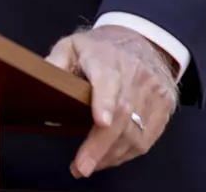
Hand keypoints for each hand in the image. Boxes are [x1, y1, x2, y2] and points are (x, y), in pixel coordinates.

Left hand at [45, 25, 177, 178]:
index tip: (100, 122)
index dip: (105, 102)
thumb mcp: (72, 45)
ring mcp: (153, 91)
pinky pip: (148, 138)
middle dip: (101, 145)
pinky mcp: (164, 106)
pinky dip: (127, 153)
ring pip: (136, 131)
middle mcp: (135, 74)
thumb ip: (56, 61)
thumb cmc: (100, 48)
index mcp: (107, 58)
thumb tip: (40, 82)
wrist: (142, 39)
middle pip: (122, 113)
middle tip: (82, 167)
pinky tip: (109, 158)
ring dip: (111, 154)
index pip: (108, 80)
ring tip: (89, 165)